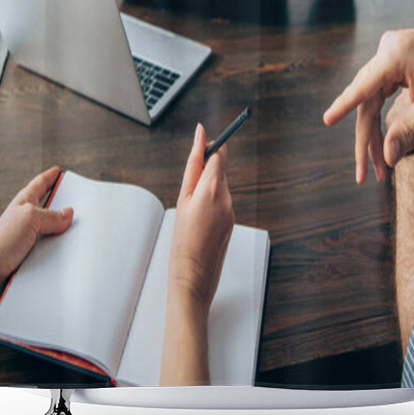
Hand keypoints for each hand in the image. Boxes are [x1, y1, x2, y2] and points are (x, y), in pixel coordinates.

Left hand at [0, 167, 73, 316]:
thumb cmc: (1, 241)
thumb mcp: (30, 218)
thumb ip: (51, 215)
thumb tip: (68, 214)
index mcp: (25, 202)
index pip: (40, 184)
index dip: (50, 176)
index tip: (59, 171)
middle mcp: (27, 218)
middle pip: (48, 205)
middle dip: (62, 202)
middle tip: (77, 199)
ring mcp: (29, 236)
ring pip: (52, 228)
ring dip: (63, 229)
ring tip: (78, 229)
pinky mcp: (31, 253)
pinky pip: (50, 246)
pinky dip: (59, 247)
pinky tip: (66, 250)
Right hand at [167, 123, 234, 314]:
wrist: (192, 277)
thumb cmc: (182, 241)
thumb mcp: (181, 199)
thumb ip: (193, 165)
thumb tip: (200, 137)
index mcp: (213, 188)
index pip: (220, 153)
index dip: (209, 147)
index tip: (200, 145)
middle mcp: (227, 197)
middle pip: (221, 168)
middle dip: (206, 170)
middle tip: (188, 187)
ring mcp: (231, 210)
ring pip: (220, 186)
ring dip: (207, 189)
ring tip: (190, 210)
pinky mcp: (232, 221)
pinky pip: (222, 202)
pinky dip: (210, 203)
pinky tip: (198, 220)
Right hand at [323, 25, 413, 184]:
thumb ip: (410, 130)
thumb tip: (388, 157)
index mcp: (395, 55)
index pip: (364, 86)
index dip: (345, 105)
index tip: (328, 119)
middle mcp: (385, 50)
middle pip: (367, 101)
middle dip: (367, 139)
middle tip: (366, 174)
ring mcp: (385, 54)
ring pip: (370, 100)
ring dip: (372, 132)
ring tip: (376, 165)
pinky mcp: (388, 62)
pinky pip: (377, 94)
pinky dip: (378, 117)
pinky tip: (379, 140)